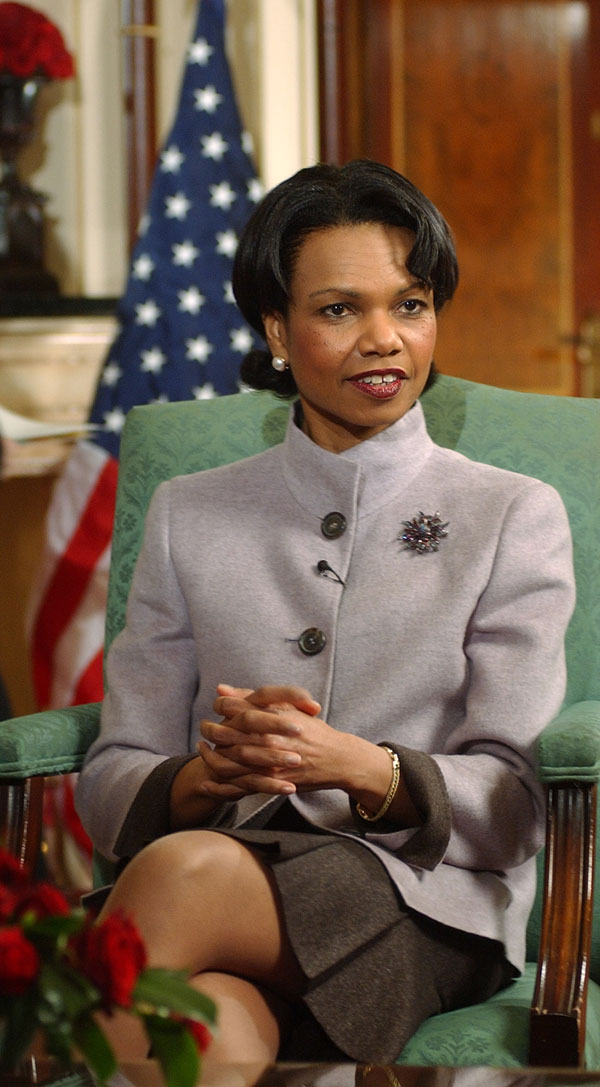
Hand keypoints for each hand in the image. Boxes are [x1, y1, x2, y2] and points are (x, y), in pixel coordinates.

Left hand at [198, 684, 353, 798]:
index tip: (216, 709)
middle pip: (227, 733)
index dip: (221, 707)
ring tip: (203, 751)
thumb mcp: (288, 708)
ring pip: (229, 760)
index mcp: (273, 716)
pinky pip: (238, 785)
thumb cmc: (314, 731)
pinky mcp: (271, 781)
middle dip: (211, 731)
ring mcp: (269, 761)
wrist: (338, 759)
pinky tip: (206, 782)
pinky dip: (219, 786)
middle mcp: (269, 737)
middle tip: (204, 729)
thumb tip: (221, 689)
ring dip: (210, 757)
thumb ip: (253, 699)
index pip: (235, 708)